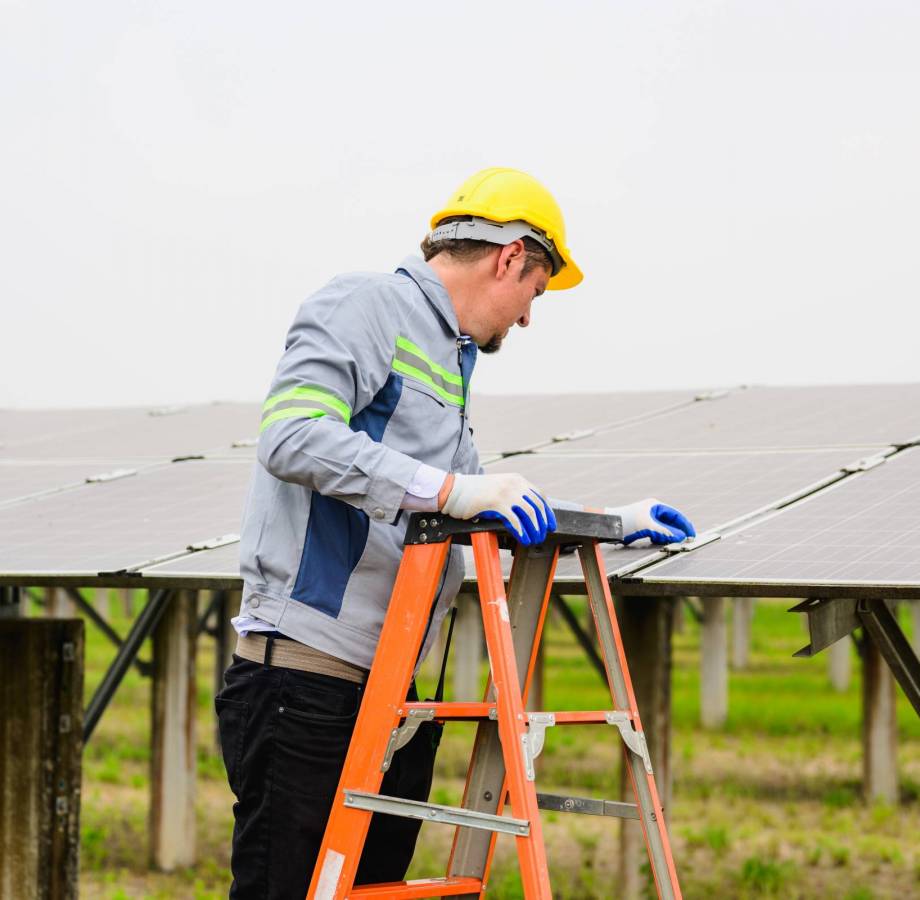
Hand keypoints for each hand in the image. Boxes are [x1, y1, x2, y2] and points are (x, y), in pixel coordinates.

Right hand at [441, 473, 556, 544]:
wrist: (453, 490)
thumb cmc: (473, 493)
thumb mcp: (498, 489)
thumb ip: (513, 496)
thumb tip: (528, 515)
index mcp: (516, 480)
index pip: (540, 496)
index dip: (547, 513)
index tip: (550, 525)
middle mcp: (514, 483)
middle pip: (537, 506)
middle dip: (542, 524)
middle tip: (541, 536)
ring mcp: (505, 492)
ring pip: (529, 513)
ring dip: (534, 529)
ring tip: (533, 539)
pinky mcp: (496, 502)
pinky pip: (514, 519)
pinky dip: (521, 530)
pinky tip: (522, 538)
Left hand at [605, 498, 695, 545]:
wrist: (608, 526)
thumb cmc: (626, 521)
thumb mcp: (649, 526)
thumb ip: (666, 531)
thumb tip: (681, 536)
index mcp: (655, 506)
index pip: (676, 514)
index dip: (685, 524)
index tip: (692, 534)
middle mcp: (653, 511)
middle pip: (671, 522)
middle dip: (677, 531)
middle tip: (685, 541)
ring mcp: (648, 519)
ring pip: (664, 529)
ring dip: (667, 535)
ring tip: (669, 542)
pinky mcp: (642, 528)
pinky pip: (656, 533)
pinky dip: (659, 538)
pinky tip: (657, 541)